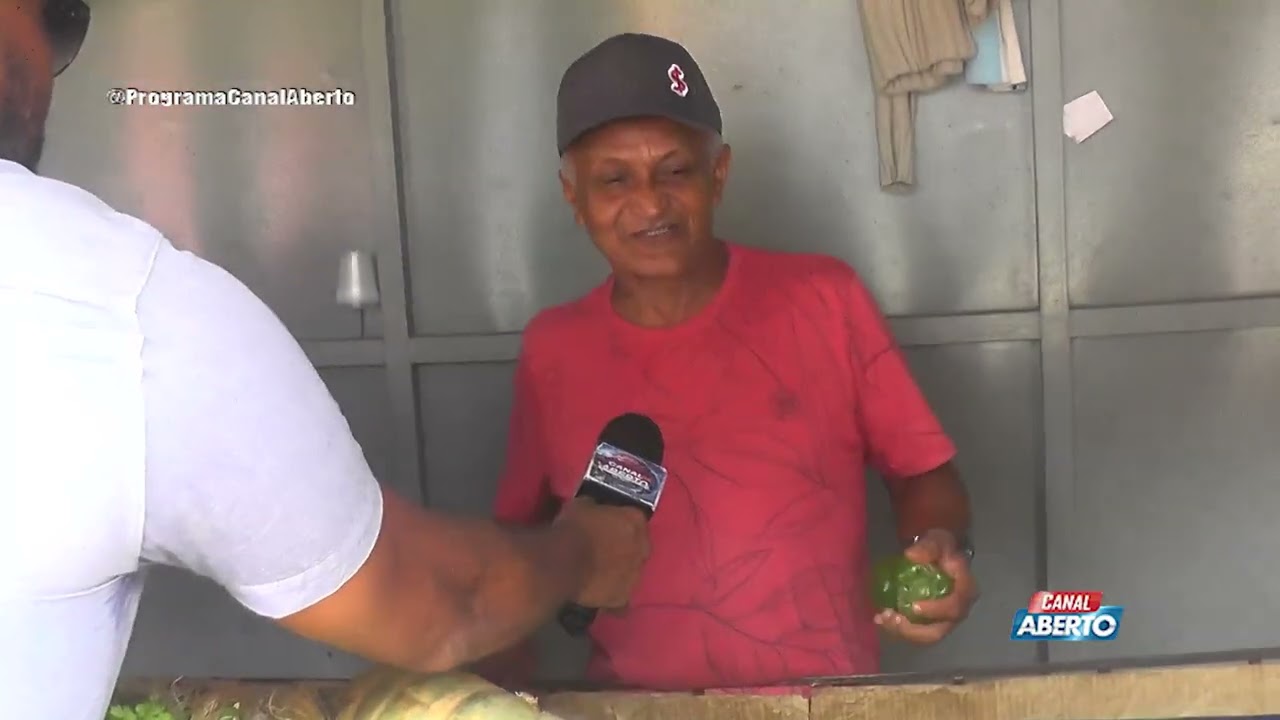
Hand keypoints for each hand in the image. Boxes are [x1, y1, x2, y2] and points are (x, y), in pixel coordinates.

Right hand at [554, 498, 649, 608]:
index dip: (621, 522)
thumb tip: (594, 509)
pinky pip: (621, 599)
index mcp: (635, 521)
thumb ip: (595, 508)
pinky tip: (601, 596)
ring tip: (602, 574)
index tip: (609, 525)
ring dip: (621, 573)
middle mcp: (642, 548)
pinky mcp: (623, 598)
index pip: (635, 518)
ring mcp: (635, 575)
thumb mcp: (581, 505)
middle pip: (639, 547)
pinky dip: (613, 598)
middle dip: (626, 548)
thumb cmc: (572, 529)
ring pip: (632, 573)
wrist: (561, 562)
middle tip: (606, 550)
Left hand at [875, 528, 977, 644]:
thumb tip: (910, 555)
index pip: (954, 607)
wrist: (942, 556)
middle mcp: (958, 610)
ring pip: (926, 636)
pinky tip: (881, 619)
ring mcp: (945, 620)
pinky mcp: (932, 622)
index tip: (914, 607)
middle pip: (939, 630)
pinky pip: (917, 632)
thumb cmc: (942, 549)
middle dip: (913, 630)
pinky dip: (899, 629)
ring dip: (902, 631)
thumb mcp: (937, 541)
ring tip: (882, 618)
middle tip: (890, 618)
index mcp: (965, 590)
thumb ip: (927, 547)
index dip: (936, 611)